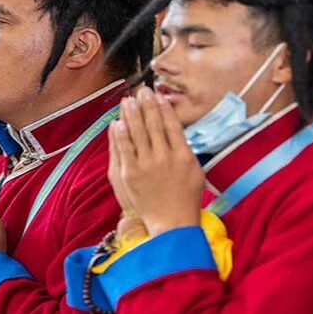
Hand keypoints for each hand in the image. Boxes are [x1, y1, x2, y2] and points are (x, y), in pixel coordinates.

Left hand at [108, 87, 202, 236]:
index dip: (163, 107)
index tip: (157, 95)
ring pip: (137, 133)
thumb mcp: (195, 170)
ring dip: (131, 114)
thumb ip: (185, 148)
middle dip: (146, 105)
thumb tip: (174, 127)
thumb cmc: (186, 198)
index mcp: (183, 155)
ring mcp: (146, 166)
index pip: (171, 124)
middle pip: (153, 124)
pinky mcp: (130, 174)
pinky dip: (120, 134)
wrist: (172, 222)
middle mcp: (165, 157)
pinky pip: (124, 149)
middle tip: (141, 91)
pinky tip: (117, 122)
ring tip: (127, 101)